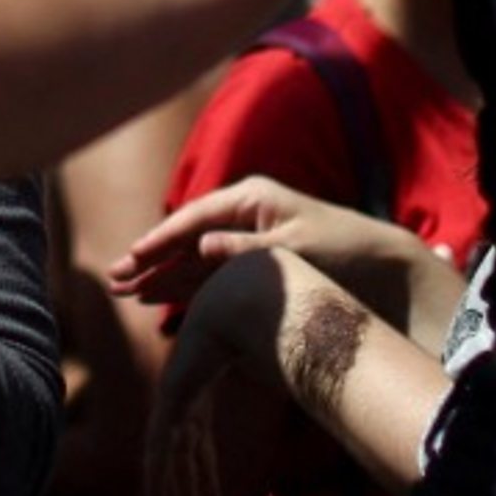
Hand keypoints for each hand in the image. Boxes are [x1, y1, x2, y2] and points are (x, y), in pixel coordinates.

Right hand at [110, 171, 424, 309]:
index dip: (160, 239)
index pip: (194, 217)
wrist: (381, 264)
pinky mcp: (252, 265)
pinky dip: (184, 286)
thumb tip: (201, 245)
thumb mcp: (295, 249)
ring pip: (192, 258)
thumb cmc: (341, 248)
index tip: (132, 258)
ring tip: (126, 291)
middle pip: (185, 238)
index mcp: (250, 198)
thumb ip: (247, 250)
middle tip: (114, 279)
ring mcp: (245, 240)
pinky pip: (209, 274)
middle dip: (150, 258)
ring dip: (160, 274)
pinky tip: (159, 297)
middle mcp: (242, 215)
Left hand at [144, 254, 283, 495]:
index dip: (201, 461)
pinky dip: (159, 477)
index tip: (207, 489)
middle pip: (181, 446)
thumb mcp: (284, 358)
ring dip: (171, 486)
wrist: (247, 299)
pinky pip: (160, 447)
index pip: (198, 430)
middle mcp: (186, 389)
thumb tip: (339, 382)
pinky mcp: (172, 396)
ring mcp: (176, 394)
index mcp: (205, 381)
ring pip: (167, 452)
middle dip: (185, 479)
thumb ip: (299, 375)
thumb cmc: (271, 323)